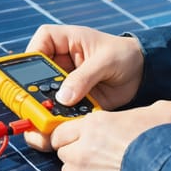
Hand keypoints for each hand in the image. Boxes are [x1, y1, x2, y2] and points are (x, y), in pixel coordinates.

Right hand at [23, 25, 144, 150]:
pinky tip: (61, 129)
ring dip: (44, 113)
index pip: (36, 48)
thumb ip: (85, 77)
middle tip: (37, 109)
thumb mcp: (106, 60)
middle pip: (32, 78)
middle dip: (33, 95)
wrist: (142, 71)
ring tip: (48, 125)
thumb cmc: (123, 54)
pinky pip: (57, 113)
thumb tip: (63, 97)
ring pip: (42, 99)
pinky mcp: (71, 101)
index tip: (28, 82)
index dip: (28, 64)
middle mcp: (57, 63)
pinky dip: (57, 123)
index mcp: (62, 41)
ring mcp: (62, 83)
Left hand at [51, 100, 170, 170]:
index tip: (78, 136)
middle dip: (75, 151)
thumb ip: (148, 110)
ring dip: (80, 169)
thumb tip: (159, 112)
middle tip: (93, 151)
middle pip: (63, 151)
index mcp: (95, 124)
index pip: (61, 130)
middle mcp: (84, 147)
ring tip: (99, 167)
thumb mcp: (159, 110)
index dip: (70, 134)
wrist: (170, 162)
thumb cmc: (166, 137)